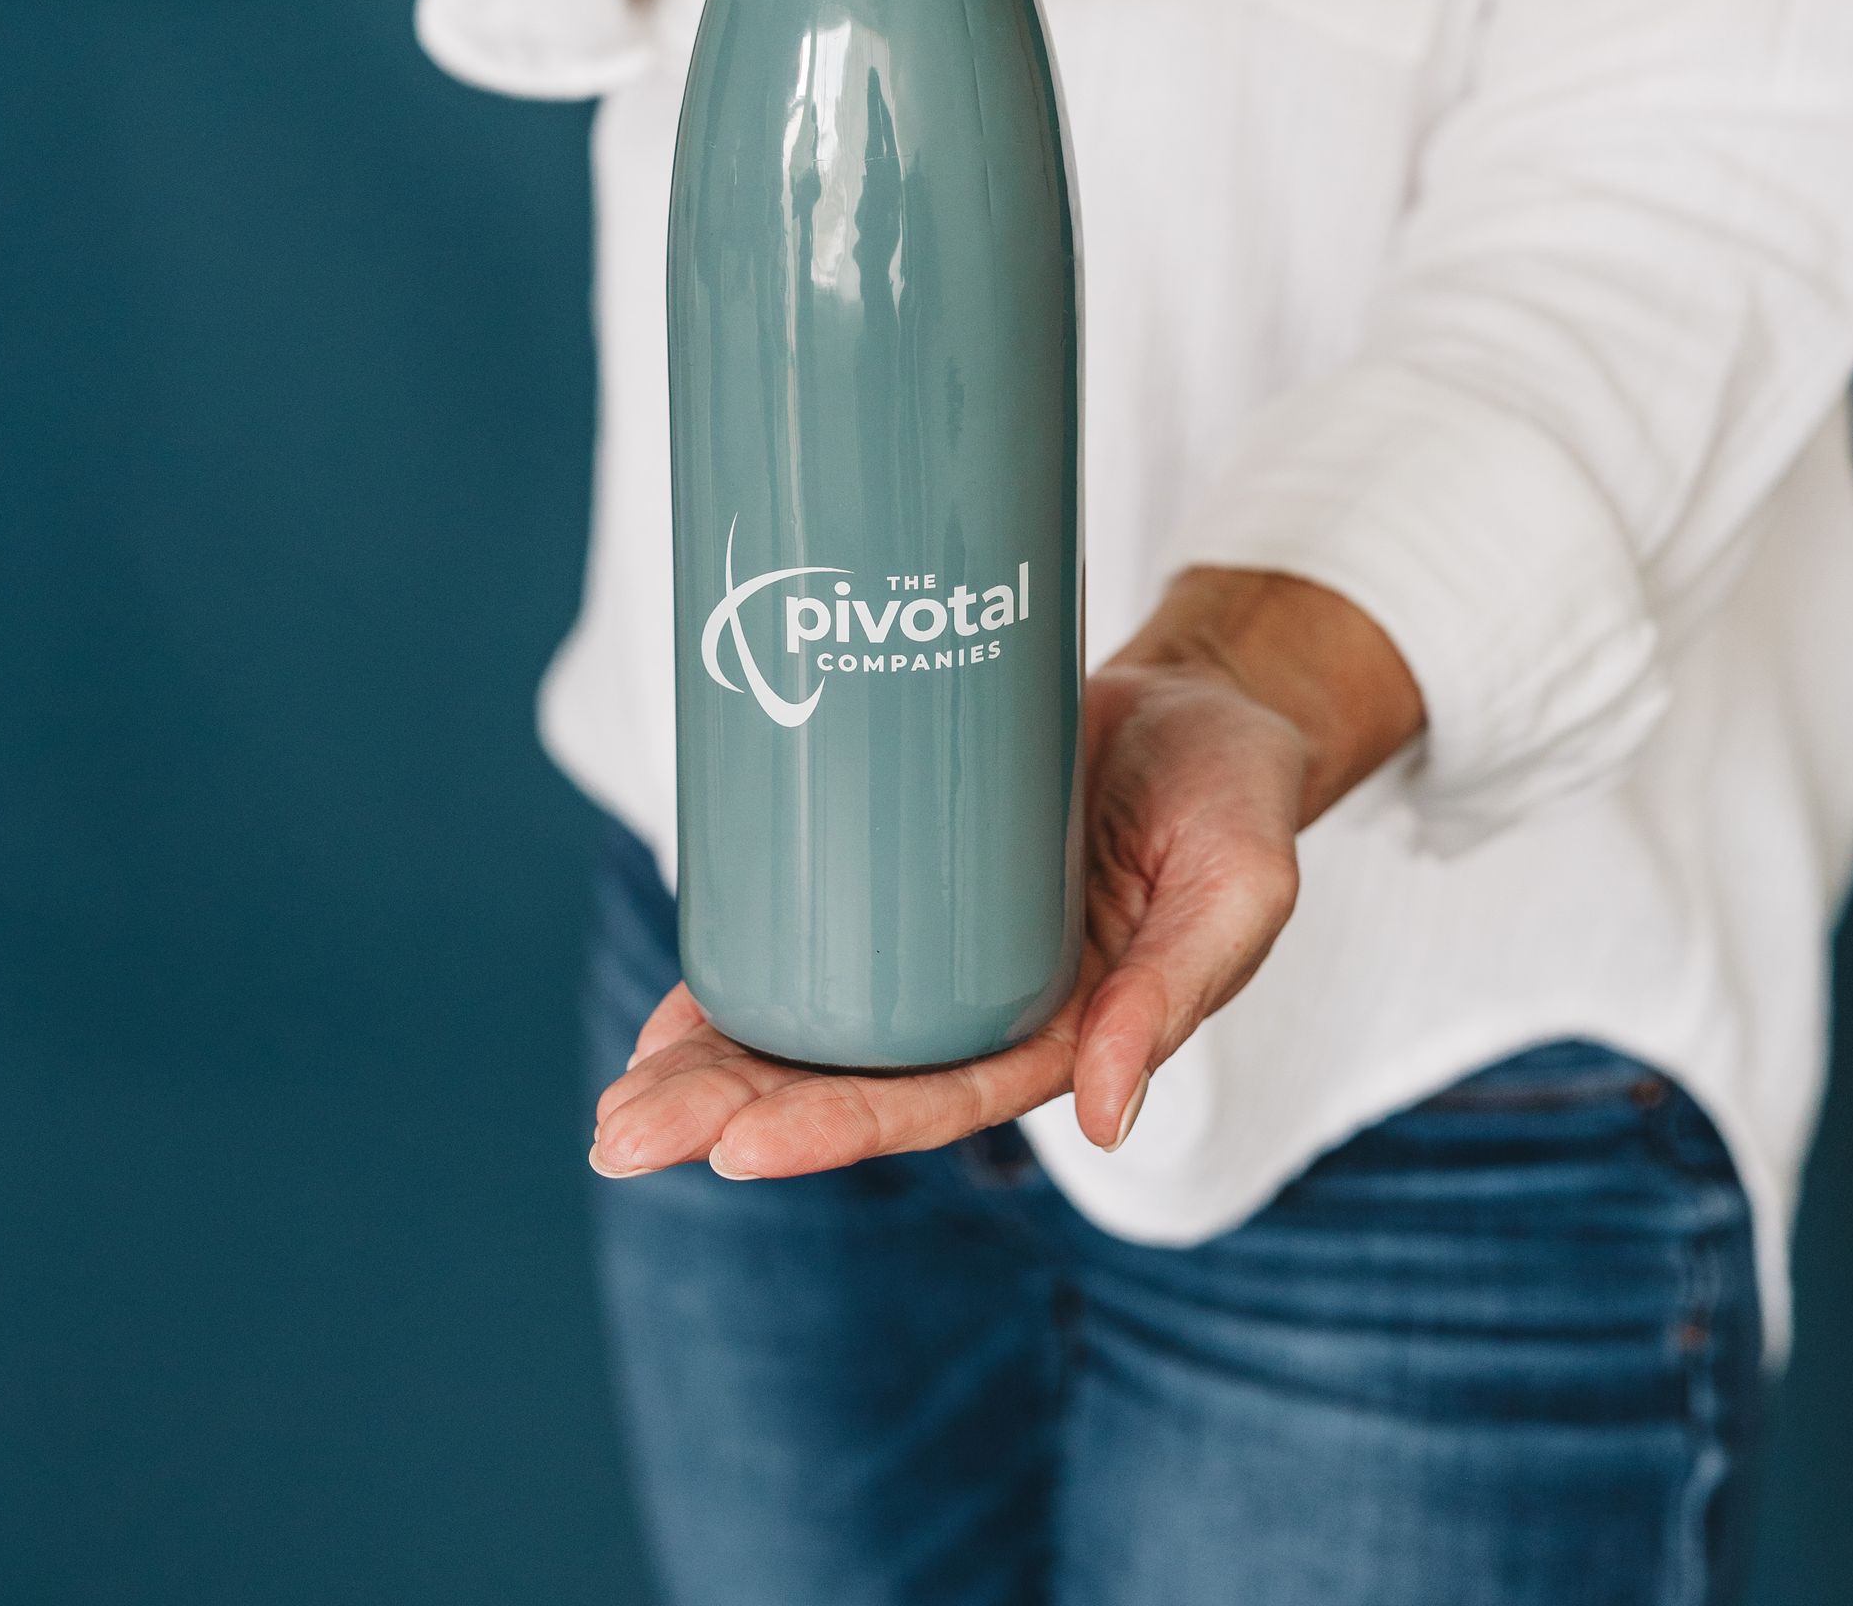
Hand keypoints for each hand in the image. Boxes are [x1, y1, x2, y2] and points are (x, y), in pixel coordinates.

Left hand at [588, 572, 1422, 1181]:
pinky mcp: (906, 878)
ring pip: (813, 1025)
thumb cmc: (1233, 802)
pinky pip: (815, 941)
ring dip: (711, 1069)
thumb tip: (1105, 1117)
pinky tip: (668, 1011)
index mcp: (1064, 1038)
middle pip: (846, 1081)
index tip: (737, 1148)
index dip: (835, 1128)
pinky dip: (738, 979)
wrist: (1207, 705)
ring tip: (617, 1107)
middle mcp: (986, 1011)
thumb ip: (1175, 993)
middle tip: (622, 1137)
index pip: (932, 1103)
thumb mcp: (1236, 888)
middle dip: (730, 1114)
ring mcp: (939, 950)